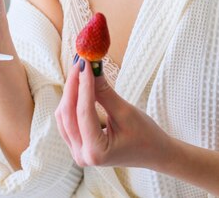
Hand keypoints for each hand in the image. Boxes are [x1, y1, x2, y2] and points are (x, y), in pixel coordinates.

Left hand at [55, 59, 170, 168]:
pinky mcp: (78, 145)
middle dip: (73, 85)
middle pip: (68, 114)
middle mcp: (82, 156)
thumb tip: (91, 68)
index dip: (83, 83)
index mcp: (96, 152)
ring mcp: (78, 152)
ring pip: (64, 116)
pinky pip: (68, 120)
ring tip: (80, 70)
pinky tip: (79, 84)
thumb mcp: (125, 112)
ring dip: (71, 92)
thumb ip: (104, 91)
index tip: (86, 62)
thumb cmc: (144, 135)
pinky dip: (72, 101)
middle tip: (81, 62)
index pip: (83, 112)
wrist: (153, 153)